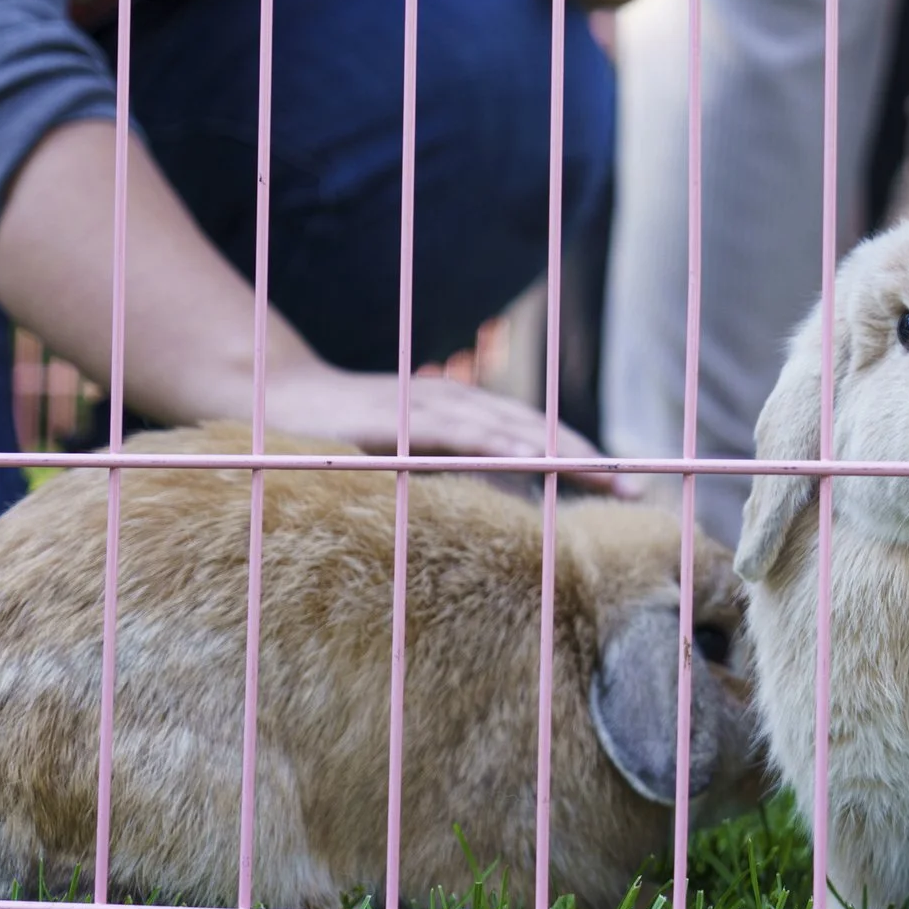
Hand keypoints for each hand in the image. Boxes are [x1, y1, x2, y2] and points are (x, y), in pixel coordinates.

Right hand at [265, 361, 638, 496]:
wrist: (276, 395)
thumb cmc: (341, 438)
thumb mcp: (405, 460)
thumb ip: (451, 474)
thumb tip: (500, 513)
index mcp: (460, 417)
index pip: (531, 437)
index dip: (579, 456)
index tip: (624, 484)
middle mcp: (453, 404)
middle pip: (533, 428)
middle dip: (587, 455)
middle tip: (633, 486)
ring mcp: (428, 405)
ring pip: (506, 425)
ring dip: (558, 448)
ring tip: (603, 472)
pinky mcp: (400, 415)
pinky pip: (458, 430)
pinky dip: (499, 441)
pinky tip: (532, 457)